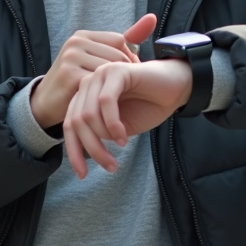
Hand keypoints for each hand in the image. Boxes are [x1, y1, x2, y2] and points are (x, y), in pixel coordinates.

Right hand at [30, 14, 156, 129]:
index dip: (128, 58)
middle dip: (125, 73)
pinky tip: (105, 104)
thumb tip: (152, 18)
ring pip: (110, 70)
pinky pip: (100, 84)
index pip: (119, 40)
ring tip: (116, 97)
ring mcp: (71, 58)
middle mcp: (76, 42)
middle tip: (125, 90)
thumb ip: (122, 43)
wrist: (45, 104)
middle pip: (117, 55)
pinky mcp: (70, 75)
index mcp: (83, 36)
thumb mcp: (94, 58)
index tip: (127, 75)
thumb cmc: (75, 81)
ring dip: (116, 86)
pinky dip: (106, 95)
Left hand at [63, 57, 192, 178]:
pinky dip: (113, 124)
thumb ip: (98, 135)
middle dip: (91, 149)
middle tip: (109, 166)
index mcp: (86, 97)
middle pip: (76, 122)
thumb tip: (80, 154)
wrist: (176, 88)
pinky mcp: (117, 70)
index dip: (73, 151)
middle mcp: (89, 84)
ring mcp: (101, 74)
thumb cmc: (148, 107)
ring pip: (88, 114)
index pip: (69, 124)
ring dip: (102, 139)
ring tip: (120, 149)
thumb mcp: (117, 129)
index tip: (82, 174)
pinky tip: (124, 136)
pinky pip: (106, 101)